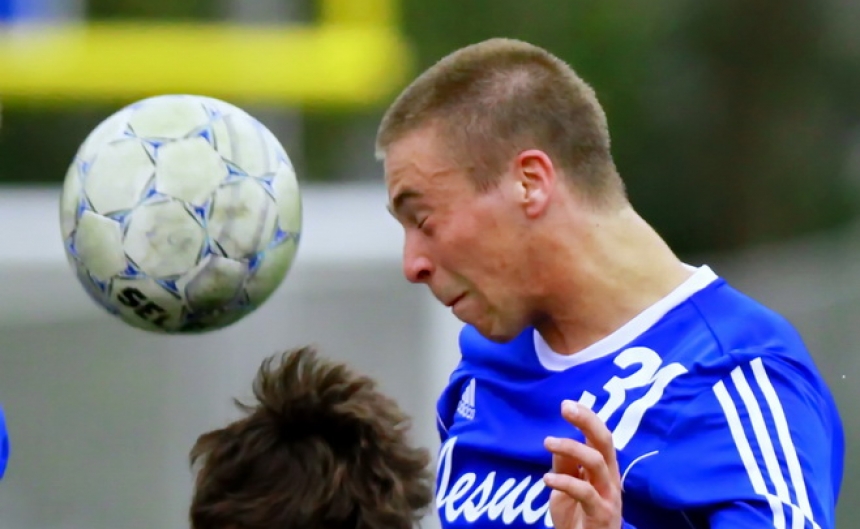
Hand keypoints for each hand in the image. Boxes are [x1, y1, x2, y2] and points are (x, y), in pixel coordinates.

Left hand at [542, 400, 622, 528]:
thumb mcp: (566, 488)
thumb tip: (557, 442)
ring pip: (597, 462)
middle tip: (566, 407)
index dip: (587, 418)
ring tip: (548, 442)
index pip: (600, 437)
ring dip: (571, 447)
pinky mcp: (601, 513)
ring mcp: (608, 496)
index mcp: (604, 470)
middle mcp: (610, 479)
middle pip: (605, 443)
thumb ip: (565, 466)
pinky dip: (565, 482)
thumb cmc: (577, 518)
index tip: (568, 403)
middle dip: (587, 422)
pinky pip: (585, 492)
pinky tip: (547, 479)